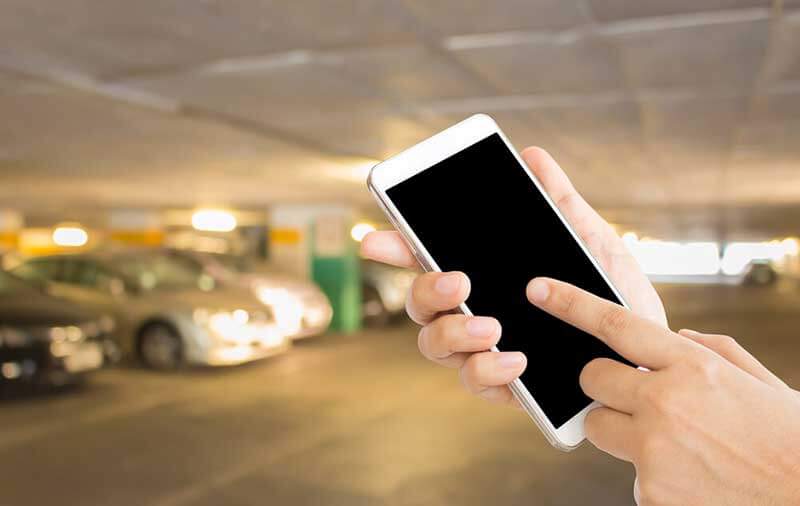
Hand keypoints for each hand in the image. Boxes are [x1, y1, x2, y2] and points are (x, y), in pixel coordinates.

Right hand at [360, 147, 666, 404]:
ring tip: (490, 326)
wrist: (650, 350)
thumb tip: (533, 157)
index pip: (428, 257)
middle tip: (459, 281)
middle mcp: (474, 310)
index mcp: (486, 273)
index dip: (396, 248)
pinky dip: (487, 370)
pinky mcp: (506, 385)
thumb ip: (559, 204)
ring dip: (453, 333)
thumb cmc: (616, 294)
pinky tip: (516, 359)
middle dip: (426, 291)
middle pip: (420, 303)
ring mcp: (485, 349)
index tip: (374, 240)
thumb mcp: (591, 242)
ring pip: (435, 343)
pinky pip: (475, 382)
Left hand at [526, 277, 799, 505]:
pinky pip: (631, 474)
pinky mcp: (651, 494)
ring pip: (601, 428)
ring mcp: (654, 452)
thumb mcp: (759, 382)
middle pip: (591, 380)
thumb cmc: (790, 439)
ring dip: (624, 431)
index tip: (538, 290)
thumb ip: (709, 351)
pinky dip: (654, 477)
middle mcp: (665, 404)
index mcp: (693, 367)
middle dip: (606, 386)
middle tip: (638, 397)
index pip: (615, 324)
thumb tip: (672, 338)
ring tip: (679, 445)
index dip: (570, 303)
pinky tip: (693, 479)